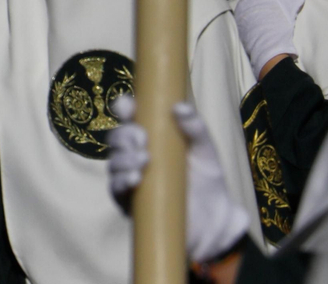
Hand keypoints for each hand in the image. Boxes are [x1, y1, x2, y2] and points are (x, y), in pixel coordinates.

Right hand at [107, 97, 249, 263]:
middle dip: (125, 135)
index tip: (128, 106)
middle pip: (117, 138)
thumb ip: (196, 128)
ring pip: (113, 162)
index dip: (123, 108)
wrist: (213, 220)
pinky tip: (135, 179)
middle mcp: (136, 154)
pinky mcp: (129, 202)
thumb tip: (180, 107)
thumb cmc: (207, 180)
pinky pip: (116, 188)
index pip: (129, 117)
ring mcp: (131, 177)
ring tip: (144, 160)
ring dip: (124, 158)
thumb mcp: (205, 150)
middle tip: (142, 139)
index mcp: (151, 137)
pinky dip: (121, 181)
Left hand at [233, 0, 313, 75]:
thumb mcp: (292, 4)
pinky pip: (247, 22)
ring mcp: (239, 18)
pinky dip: (254, 22)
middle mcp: (243, 3)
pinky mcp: (240, 30)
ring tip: (270, 14)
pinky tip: (263, 26)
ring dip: (258, 10)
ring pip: (250, 9)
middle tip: (275, 0)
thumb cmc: (278, 23)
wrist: (269, 51)